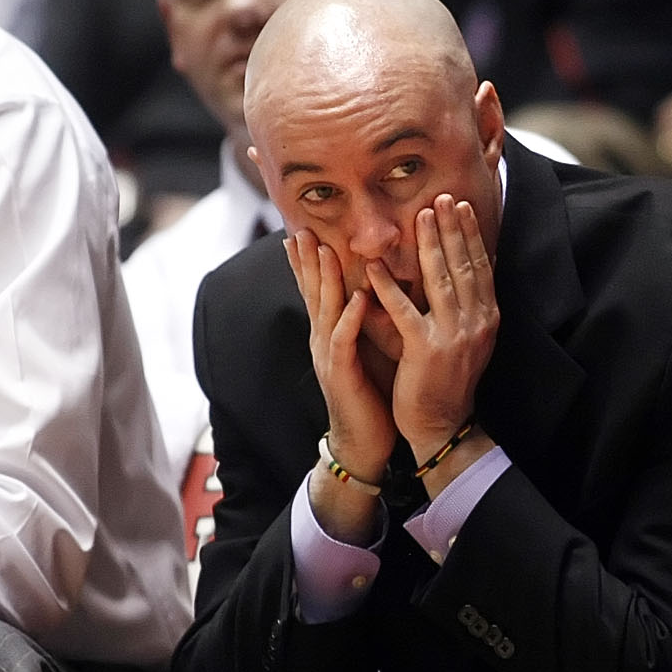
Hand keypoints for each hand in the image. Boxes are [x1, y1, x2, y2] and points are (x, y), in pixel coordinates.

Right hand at [286, 232, 395, 477]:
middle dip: (305, 260)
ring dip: (323, 280)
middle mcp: (323, 341)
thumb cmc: (370, 395)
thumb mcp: (364, 351)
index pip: (315, 290)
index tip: (302, 230)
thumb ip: (362, 323)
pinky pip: (343, 341)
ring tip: (323, 250)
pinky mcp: (342, 374)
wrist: (364, 442)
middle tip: (299, 229)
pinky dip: (348, 318)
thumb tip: (371, 291)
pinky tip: (355, 299)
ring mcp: (328, 357)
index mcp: (329, 335)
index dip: (307, 262)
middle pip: (311, 293)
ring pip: (324, 310)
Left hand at [365, 194, 498, 458]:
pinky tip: (375, 266)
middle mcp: (476, 323)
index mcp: (487, 318)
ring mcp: (453, 336)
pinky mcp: (426, 349)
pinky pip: (404, 310)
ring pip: (441, 280)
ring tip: (420, 215)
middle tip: (442, 197)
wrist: (441, 424)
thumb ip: (469, 302)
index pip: (479, 266)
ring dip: (430, 244)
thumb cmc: (446, 378)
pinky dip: (388, 286)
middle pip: (463, 265)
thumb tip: (479, 262)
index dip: (469, 234)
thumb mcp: (468, 337)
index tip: (459, 205)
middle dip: (452, 228)